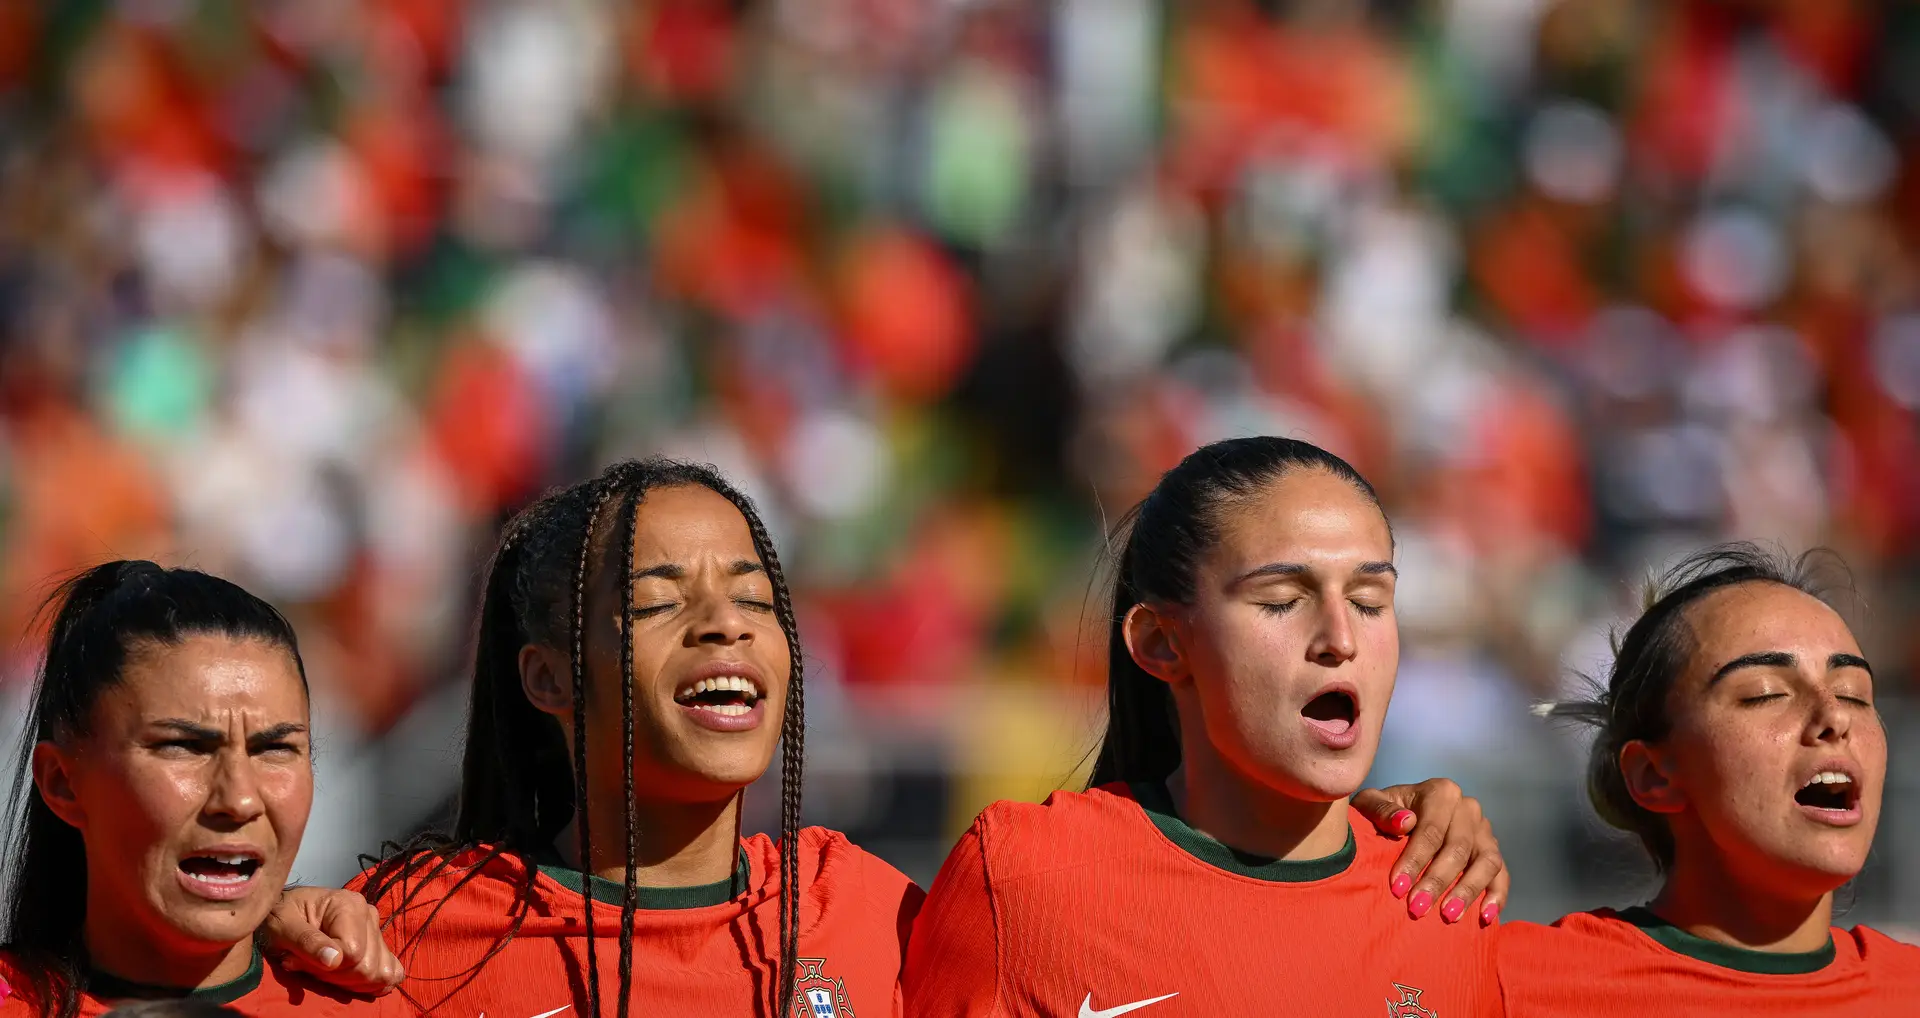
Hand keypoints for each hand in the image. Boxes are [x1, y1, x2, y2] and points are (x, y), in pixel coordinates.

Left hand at [262, 886, 404, 993]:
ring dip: (349, 982)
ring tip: (324, 971)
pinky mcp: (379, 946)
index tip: (296, 961)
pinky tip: (351, 981)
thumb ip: (307, 942)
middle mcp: (369, 915)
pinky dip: (374, 984)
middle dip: (335, 977)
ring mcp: (376, 931)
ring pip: (380, 973)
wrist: (284, 911)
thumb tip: (334, 960)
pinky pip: (393, 972)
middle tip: (307, 967)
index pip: (353, 952)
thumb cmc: (281, 917)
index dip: (325, 968)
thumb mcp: (283, 926)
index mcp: (349, 905)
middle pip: (368, 966)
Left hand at [1353, 778, 1506, 925]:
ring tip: (1448, 916)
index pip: (1431, 830)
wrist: (1401, 816)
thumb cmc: (1383, 812)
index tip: (1398, 888)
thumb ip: (1381, 810)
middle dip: (1437, 881)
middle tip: (1417, 908)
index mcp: (1441, 792)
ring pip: (1487, 861)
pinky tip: (1485, 917)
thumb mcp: (1371, 805)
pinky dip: (1497, 896)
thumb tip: (1405, 823)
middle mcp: (1468, 808)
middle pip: (1458, 848)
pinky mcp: (1492, 851)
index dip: (1415, 860)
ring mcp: (1484, 830)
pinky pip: (1502, 874)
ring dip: (1468, 891)